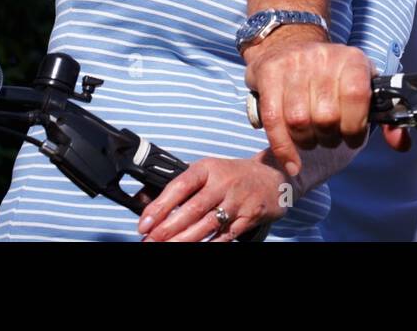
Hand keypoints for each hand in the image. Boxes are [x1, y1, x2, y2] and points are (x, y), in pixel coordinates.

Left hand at [137, 155, 289, 241]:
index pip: (180, 186)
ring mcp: (238, 201)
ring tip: (165, 248)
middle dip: (168, 229)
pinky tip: (194, 249)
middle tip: (150, 241)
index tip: (144, 224)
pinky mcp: (249, 217)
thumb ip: (180, 186)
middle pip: (193, 209)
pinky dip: (209, 245)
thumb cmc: (232, 176)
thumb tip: (144, 201)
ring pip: (207, 225)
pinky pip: (225, 236)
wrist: (272, 177)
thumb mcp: (207, 171)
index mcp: (208, 168)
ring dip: (184, 240)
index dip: (160, 206)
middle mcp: (223, 183)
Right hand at [244, 32, 409, 176]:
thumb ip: (385, 116)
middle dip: (330, 138)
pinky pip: (273, 120)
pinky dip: (283, 147)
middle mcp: (323, 58)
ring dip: (307, 142)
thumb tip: (401, 144)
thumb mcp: (362, 84)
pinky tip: (292, 161)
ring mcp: (293, 65)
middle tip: (330, 138)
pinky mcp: (269, 74)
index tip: (353, 138)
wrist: (289, 42)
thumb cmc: (330, 74)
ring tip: (312, 139)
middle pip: (326, 116)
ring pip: (299, 120)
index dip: (356, 126)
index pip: (357, 96)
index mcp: (352, 60)